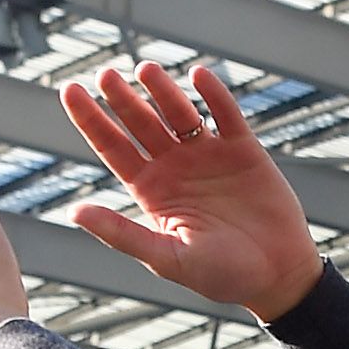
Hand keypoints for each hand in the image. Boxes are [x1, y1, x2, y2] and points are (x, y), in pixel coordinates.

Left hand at [57, 61, 325, 322]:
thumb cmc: (221, 276)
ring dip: (162, 90)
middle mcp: (175, 167)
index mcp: (151, 190)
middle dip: (122, 99)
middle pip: (141, 123)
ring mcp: (208, 156)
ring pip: (179, 113)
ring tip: (146, 70)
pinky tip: (199, 76)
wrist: (278, 277)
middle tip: (106, 74)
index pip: (112, 146)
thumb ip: (121, 233)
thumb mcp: (167, 258)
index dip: (90, 119)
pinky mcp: (243, 151)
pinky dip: (214, 94)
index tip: (70, 90)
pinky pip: (226, 115)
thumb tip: (74, 213)